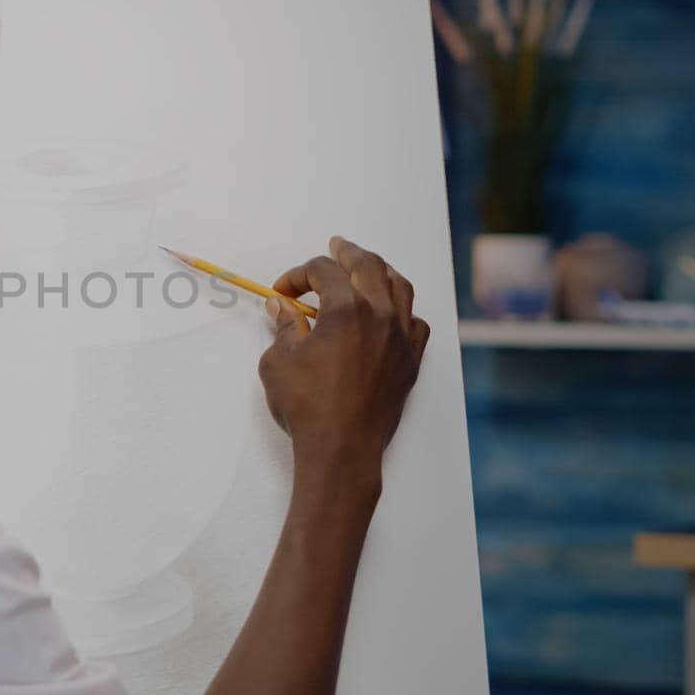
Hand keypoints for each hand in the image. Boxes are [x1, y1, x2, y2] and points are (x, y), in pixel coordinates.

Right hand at [257, 237, 429, 489]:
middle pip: (368, 266)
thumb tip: (282, 308)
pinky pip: (416, 323)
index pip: (324, 272)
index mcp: (346, 310)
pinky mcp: (410, 362)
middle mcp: (380, 316)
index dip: (299, 275)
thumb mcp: (279, 362)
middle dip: (347, 253)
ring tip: (367, 268)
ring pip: (400, 287)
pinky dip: (403, 310)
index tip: (283, 291)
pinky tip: (391, 313)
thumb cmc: (308, 406)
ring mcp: (401, 338)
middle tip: (335, 247)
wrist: (342, 448)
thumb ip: (283, 327)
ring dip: (380, 271)